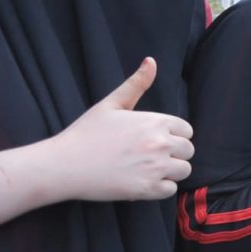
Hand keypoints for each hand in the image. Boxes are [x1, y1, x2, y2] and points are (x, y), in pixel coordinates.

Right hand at [50, 58, 194, 201]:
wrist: (62, 164)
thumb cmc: (85, 133)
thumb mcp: (110, 104)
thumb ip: (136, 84)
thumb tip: (151, 61)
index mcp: (155, 122)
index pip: (186, 130)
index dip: (173, 136)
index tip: (154, 141)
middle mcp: (160, 144)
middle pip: (188, 151)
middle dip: (173, 154)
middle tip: (148, 156)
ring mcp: (155, 167)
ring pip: (183, 171)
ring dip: (169, 172)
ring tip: (145, 169)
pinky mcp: (147, 190)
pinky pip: (170, 190)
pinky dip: (160, 188)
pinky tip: (141, 182)